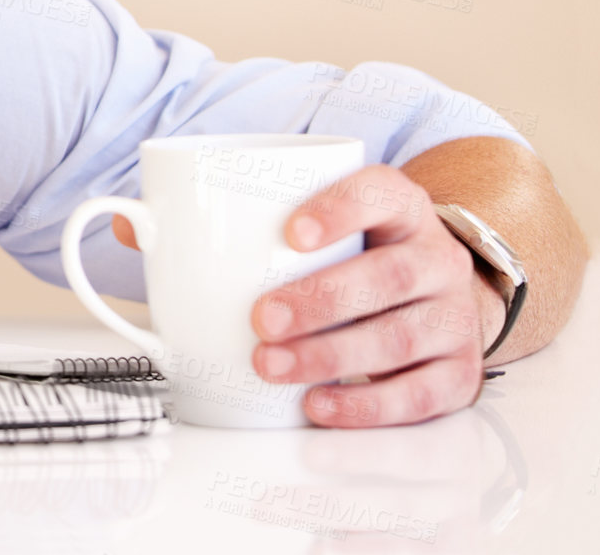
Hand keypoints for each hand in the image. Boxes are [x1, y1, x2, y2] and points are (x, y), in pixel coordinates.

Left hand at [252, 165, 498, 426]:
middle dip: (322, 299)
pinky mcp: (457, 372)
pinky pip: (420, 394)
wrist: (432, 299)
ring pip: (401, 337)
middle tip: (263, 318)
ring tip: (271, 365)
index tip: (290, 234)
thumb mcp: (317, 228)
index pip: (380, 193)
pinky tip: (317, 404)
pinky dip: (366, 405)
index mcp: (400, 209)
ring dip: (331, 356)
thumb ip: (238, 225)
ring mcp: (454, 317)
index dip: (340, 210)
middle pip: (391, 274)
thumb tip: (141, 226)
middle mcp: (437, 258)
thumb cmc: (353, 259)